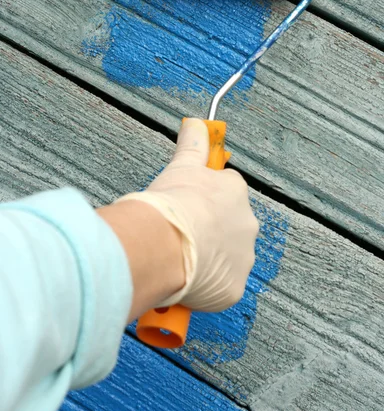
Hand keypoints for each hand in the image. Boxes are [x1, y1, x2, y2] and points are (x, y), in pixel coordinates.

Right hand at [115, 118, 258, 312]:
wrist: (163, 242)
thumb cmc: (171, 203)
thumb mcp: (181, 166)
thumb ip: (193, 143)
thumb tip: (196, 123)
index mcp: (236, 192)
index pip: (225, 193)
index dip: (202, 200)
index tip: (185, 206)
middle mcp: (247, 224)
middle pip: (228, 227)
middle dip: (208, 230)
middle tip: (179, 234)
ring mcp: (243, 258)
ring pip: (225, 258)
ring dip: (208, 258)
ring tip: (179, 258)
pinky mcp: (233, 288)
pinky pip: (220, 287)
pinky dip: (205, 286)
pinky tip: (184, 279)